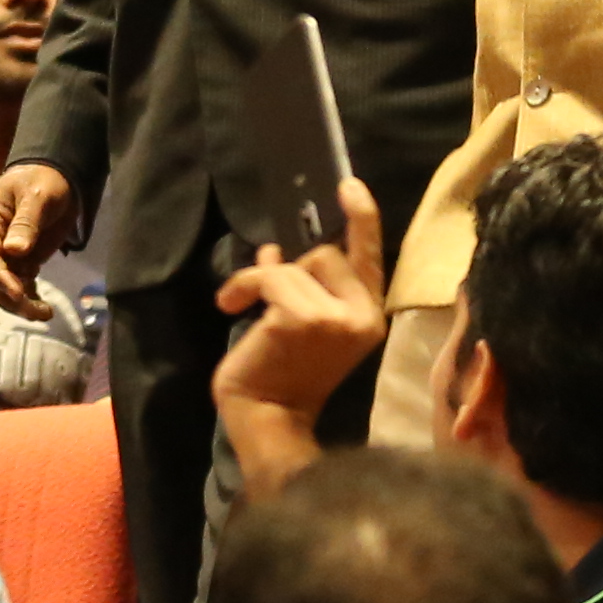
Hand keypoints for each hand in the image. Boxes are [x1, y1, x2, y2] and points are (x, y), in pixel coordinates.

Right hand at [0, 164, 88, 321]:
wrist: (56, 177)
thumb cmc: (43, 179)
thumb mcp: (37, 195)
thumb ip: (26, 222)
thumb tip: (15, 251)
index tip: (19, 293)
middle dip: (10, 297)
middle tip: (37, 311)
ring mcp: (4, 253)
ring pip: (2, 286)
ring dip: (19, 303)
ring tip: (44, 313)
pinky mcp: (21, 260)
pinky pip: (19, 284)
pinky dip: (29, 298)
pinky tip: (43, 308)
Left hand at [209, 179, 387, 430]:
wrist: (266, 417)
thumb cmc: (283, 374)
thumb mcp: (306, 324)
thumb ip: (305, 287)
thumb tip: (277, 249)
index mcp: (369, 318)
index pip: (371, 259)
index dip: (362, 220)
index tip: (348, 185)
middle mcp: (363, 316)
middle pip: (325, 254)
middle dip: (292, 270)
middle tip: (270, 302)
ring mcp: (335, 318)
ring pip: (294, 264)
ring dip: (262, 281)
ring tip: (243, 306)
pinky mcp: (302, 318)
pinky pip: (269, 276)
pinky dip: (244, 285)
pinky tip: (230, 306)